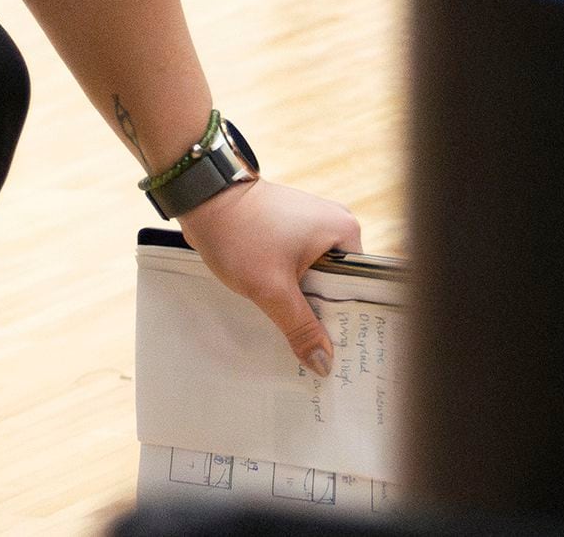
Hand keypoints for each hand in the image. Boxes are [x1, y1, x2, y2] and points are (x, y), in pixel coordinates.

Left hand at [176, 178, 363, 375]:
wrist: (203, 198)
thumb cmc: (241, 235)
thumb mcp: (273, 289)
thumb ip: (301, 328)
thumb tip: (324, 364)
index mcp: (345, 231)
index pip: (360, 287)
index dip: (351, 322)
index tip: (347, 355)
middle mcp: (334, 224)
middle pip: (338, 285)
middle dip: (326, 317)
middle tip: (321, 358)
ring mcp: (312, 225)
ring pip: (316, 279)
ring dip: (305, 304)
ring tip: (301, 342)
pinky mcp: (290, 229)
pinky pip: (300, 267)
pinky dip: (292, 288)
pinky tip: (282, 313)